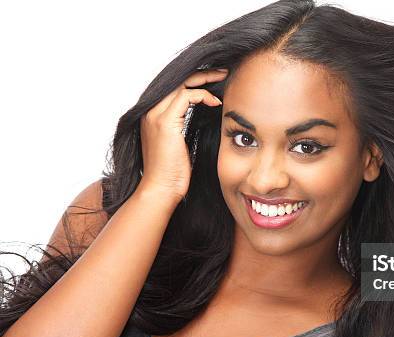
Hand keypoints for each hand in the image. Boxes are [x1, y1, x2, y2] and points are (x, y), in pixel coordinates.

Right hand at [137, 68, 228, 202]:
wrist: (161, 190)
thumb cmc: (173, 173)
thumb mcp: (180, 144)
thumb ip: (184, 127)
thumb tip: (204, 117)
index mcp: (152, 115)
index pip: (174, 86)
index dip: (196, 80)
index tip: (216, 80)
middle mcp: (150, 111)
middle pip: (178, 79)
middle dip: (203, 73)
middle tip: (224, 72)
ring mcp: (156, 115)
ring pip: (182, 83)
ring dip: (206, 79)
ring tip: (225, 78)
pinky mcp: (165, 122)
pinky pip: (187, 96)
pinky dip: (204, 96)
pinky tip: (216, 103)